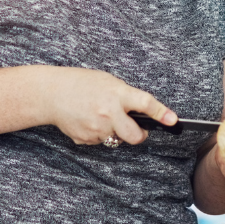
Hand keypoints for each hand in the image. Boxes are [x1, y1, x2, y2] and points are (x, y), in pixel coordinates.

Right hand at [41, 67, 175, 145]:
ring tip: (100, 115)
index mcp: (116, 94)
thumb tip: (140, 112)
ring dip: (115, 132)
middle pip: (135, 136)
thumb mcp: (108, 82)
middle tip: (137, 129)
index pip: (145, 103)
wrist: (51, 94)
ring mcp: (97, 128)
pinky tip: (88, 120)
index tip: (173, 120)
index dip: (161, 113)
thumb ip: (125, 96)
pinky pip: (101, 141)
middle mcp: (108, 113)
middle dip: (139, 135)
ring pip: (117, 139)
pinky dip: (99, 134)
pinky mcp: (86, 139)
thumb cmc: (81, 83)